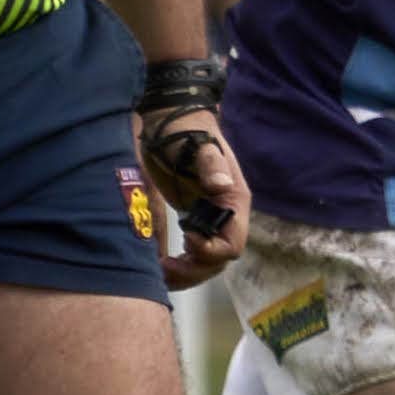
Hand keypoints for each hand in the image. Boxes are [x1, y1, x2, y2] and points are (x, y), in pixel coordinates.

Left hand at [138, 106, 248, 286]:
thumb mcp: (199, 146)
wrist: (170, 122)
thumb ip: (210, 165)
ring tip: (161, 269)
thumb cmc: (185, 132)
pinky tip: (160, 263)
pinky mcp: (195, 220)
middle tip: (166, 266)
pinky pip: (194, 254)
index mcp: (234, 201)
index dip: (210, 250)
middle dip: (195, 269)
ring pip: (207, 263)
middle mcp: (227, 216)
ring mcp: (211, 219)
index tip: (185, 238)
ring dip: (187, 272)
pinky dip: (180, 264)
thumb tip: (221, 185)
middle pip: (219, 260)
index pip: (232, 244)